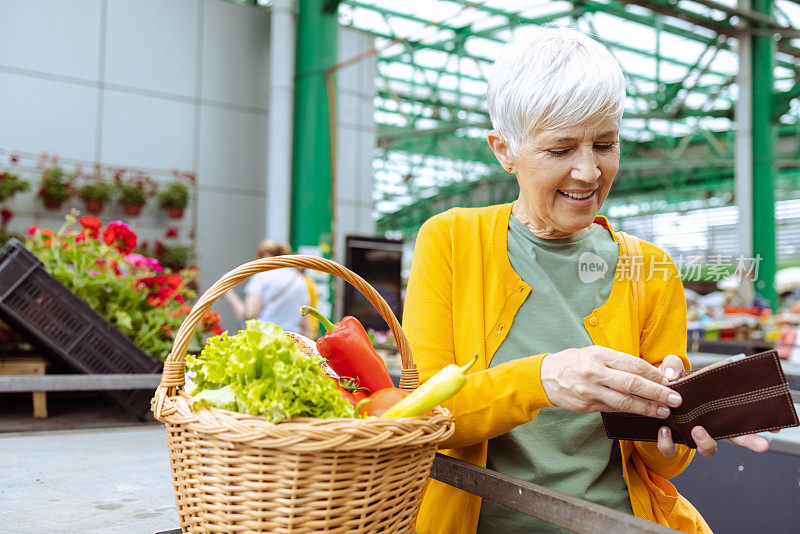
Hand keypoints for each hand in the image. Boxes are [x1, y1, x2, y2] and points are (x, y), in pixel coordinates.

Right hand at [540, 346, 681, 417]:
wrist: (546, 376)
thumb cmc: (576, 362)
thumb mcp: (596, 353)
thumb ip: (620, 363)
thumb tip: (651, 374)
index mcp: (600, 355)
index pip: (634, 365)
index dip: (655, 374)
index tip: (670, 381)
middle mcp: (595, 372)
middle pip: (632, 384)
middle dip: (657, 393)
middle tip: (675, 399)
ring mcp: (590, 390)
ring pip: (624, 401)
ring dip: (647, 407)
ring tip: (663, 411)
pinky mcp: (586, 405)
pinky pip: (613, 410)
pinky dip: (630, 412)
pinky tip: (642, 413)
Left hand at [656, 355, 771, 457]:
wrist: (643, 402)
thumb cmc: (663, 389)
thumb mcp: (670, 372)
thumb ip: (672, 367)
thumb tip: (671, 375)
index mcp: (711, 409)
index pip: (740, 416)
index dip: (759, 422)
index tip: (777, 426)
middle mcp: (706, 425)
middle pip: (735, 437)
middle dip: (750, 441)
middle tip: (762, 445)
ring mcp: (689, 436)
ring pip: (708, 448)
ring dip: (707, 442)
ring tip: (698, 430)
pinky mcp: (670, 443)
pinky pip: (671, 449)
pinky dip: (668, 443)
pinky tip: (664, 431)